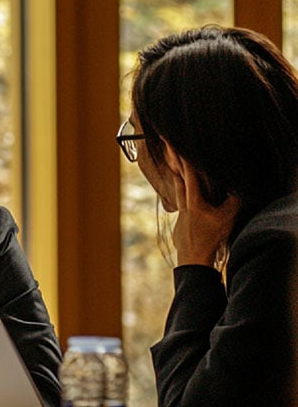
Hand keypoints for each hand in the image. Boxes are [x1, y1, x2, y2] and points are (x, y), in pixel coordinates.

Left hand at [165, 147, 240, 267]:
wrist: (193, 260)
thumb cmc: (209, 239)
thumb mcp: (226, 219)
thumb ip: (233, 203)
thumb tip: (237, 191)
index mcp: (194, 201)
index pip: (189, 176)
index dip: (183, 160)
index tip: (175, 146)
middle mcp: (184, 206)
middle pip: (178, 181)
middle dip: (175, 165)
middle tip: (169, 150)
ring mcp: (180, 217)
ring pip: (178, 195)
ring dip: (178, 182)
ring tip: (175, 171)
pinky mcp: (179, 227)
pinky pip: (181, 210)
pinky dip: (184, 204)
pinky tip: (188, 206)